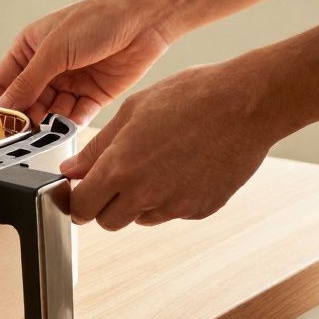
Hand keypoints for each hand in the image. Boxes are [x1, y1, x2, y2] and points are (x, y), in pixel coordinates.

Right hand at [0, 0, 170, 123]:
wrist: (143, 19)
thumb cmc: (96, 19)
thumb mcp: (54, 51)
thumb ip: (28, 82)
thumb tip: (5, 106)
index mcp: (30, 49)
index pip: (6, 82)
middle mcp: (48, 67)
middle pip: (27, 102)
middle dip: (24, 118)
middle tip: (21, 135)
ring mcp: (70, 82)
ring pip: (50, 113)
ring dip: (48, 123)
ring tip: (45, 132)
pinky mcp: (92, 95)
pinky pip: (75, 116)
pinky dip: (70, 125)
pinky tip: (66, 129)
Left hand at [63, 62, 291, 229]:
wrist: (246, 104)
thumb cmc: (190, 97)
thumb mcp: (132, 112)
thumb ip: (96, 148)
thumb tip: (72, 170)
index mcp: (121, 168)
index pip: (82, 207)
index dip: (77, 200)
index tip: (80, 191)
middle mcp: (146, 194)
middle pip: (108, 221)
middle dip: (105, 204)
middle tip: (116, 177)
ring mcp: (176, 206)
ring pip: (141, 218)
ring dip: (139, 201)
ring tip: (157, 162)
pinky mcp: (202, 210)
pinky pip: (173, 212)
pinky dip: (171, 197)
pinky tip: (183, 166)